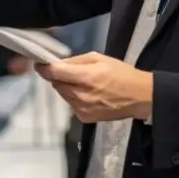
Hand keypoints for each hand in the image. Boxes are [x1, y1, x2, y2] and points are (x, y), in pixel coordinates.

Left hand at [36, 52, 152, 123]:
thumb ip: (77, 61)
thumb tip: (58, 64)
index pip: (55, 73)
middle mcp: (80, 95)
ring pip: (63, 95)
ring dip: (66, 87)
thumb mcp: (100, 59)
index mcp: (86, 77)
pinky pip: (71, 104)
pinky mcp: (84, 118)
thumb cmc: (121, 74)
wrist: (139, 98)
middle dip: (58, 77)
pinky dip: (74, 98)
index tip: (39, 64)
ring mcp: (82, 109)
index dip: (44, 68)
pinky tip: (88, 94)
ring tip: (82, 82)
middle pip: (56, 84)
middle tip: (68, 71)